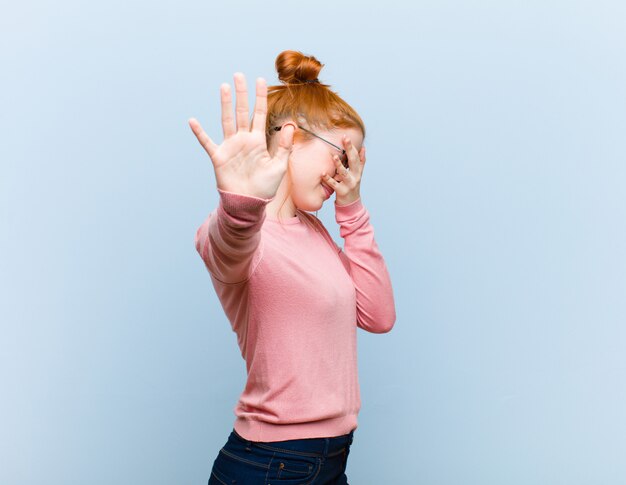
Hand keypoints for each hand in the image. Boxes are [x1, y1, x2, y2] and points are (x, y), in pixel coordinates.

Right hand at [188, 72, 294, 199]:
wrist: (250, 203)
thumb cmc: (265, 187)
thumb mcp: (279, 166)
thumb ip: (284, 146)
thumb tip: (289, 124)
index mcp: (258, 141)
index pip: (260, 114)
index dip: (260, 98)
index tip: (260, 80)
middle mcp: (243, 140)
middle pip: (241, 112)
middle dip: (241, 94)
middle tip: (239, 75)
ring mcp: (230, 147)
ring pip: (227, 120)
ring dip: (225, 104)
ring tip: (224, 87)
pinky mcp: (219, 157)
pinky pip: (207, 143)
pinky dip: (200, 133)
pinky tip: (192, 121)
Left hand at [321, 136, 365, 205]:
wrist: (351, 204)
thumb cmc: (352, 186)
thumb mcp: (358, 174)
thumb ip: (361, 162)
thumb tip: (363, 148)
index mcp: (358, 172)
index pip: (357, 157)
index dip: (353, 147)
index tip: (347, 137)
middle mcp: (355, 177)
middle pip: (353, 161)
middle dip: (350, 149)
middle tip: (345, 139)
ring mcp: (348, 184)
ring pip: (344, 173)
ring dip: (339, 164)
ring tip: (334, 156)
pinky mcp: (341, 192)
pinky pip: (334, 184)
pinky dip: (328, 179)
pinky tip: (322, 173)